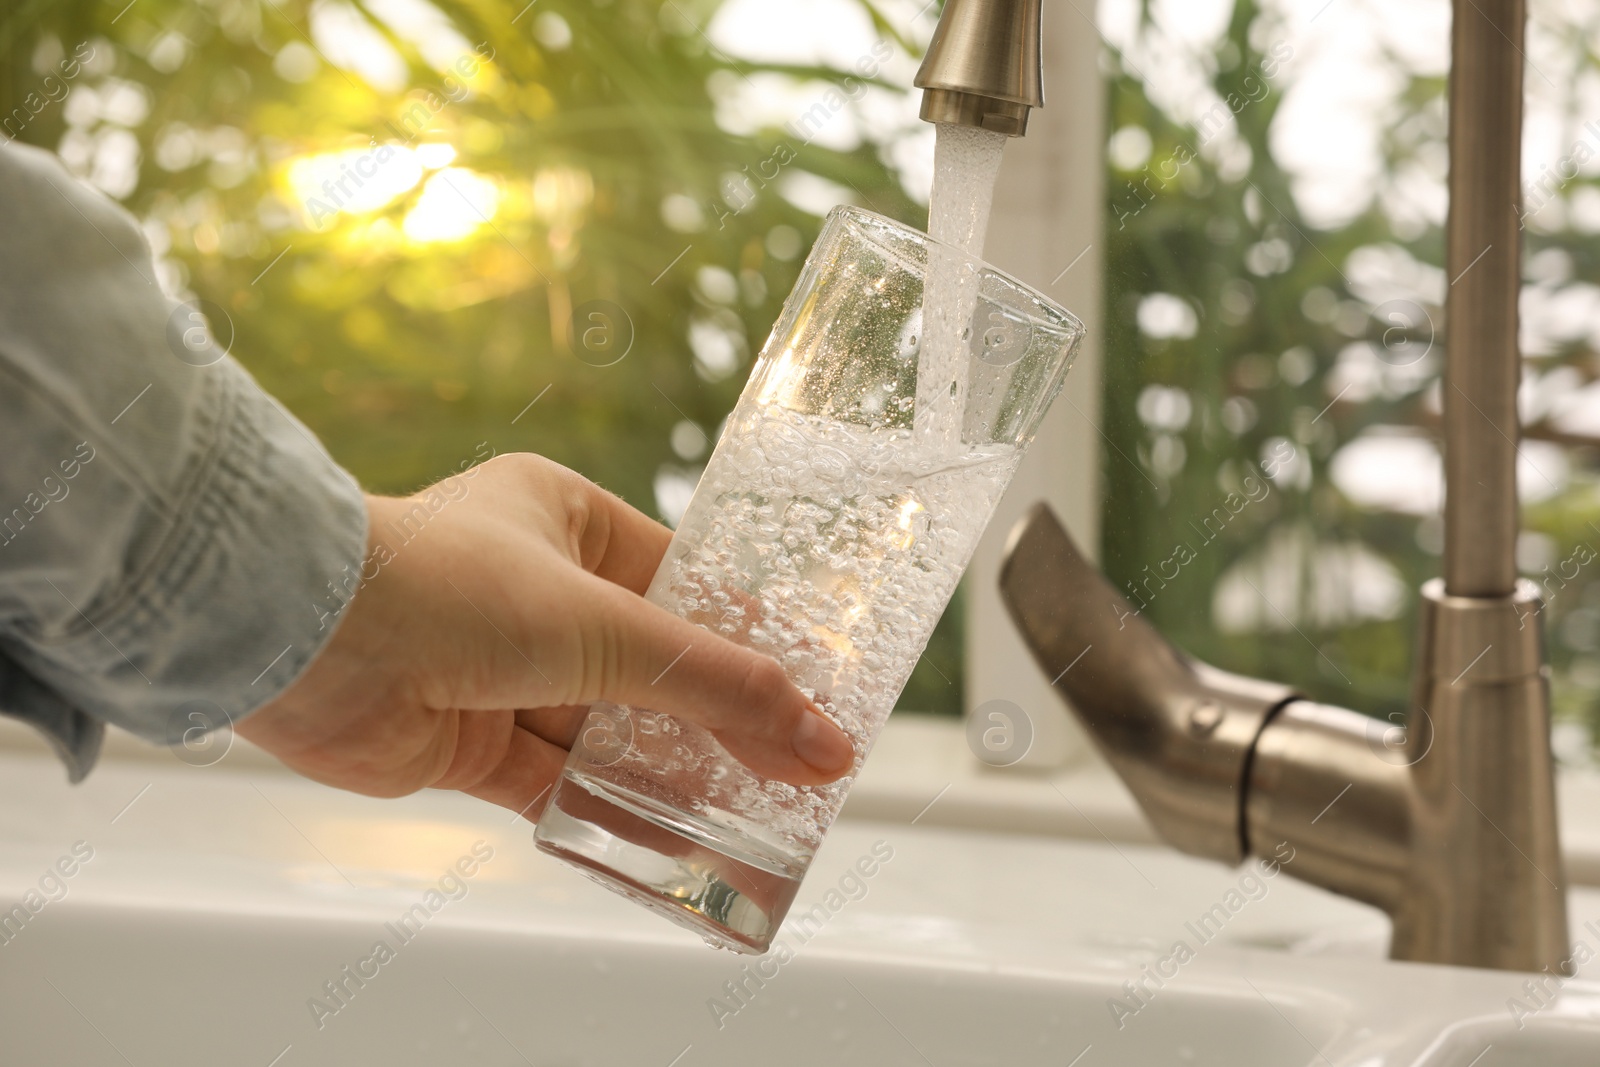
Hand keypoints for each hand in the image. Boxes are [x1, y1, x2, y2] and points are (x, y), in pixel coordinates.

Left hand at [236, 453, 855, 821]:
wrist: (302, 638)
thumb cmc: (447, 584)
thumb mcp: (606, 627)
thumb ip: (715, 686)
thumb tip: (817, 737)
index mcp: (563, 521)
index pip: (678, 583)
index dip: (744, 636)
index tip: (807, 683)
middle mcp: (532, 590)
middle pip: (647, 664)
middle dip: (713, 715)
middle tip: (795, 761)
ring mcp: (497, 668)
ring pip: (604, 728)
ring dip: (666, 770)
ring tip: (752, 810)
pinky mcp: (466, 739)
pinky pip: (554, 780)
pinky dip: (604, 810)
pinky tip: (670, 840)